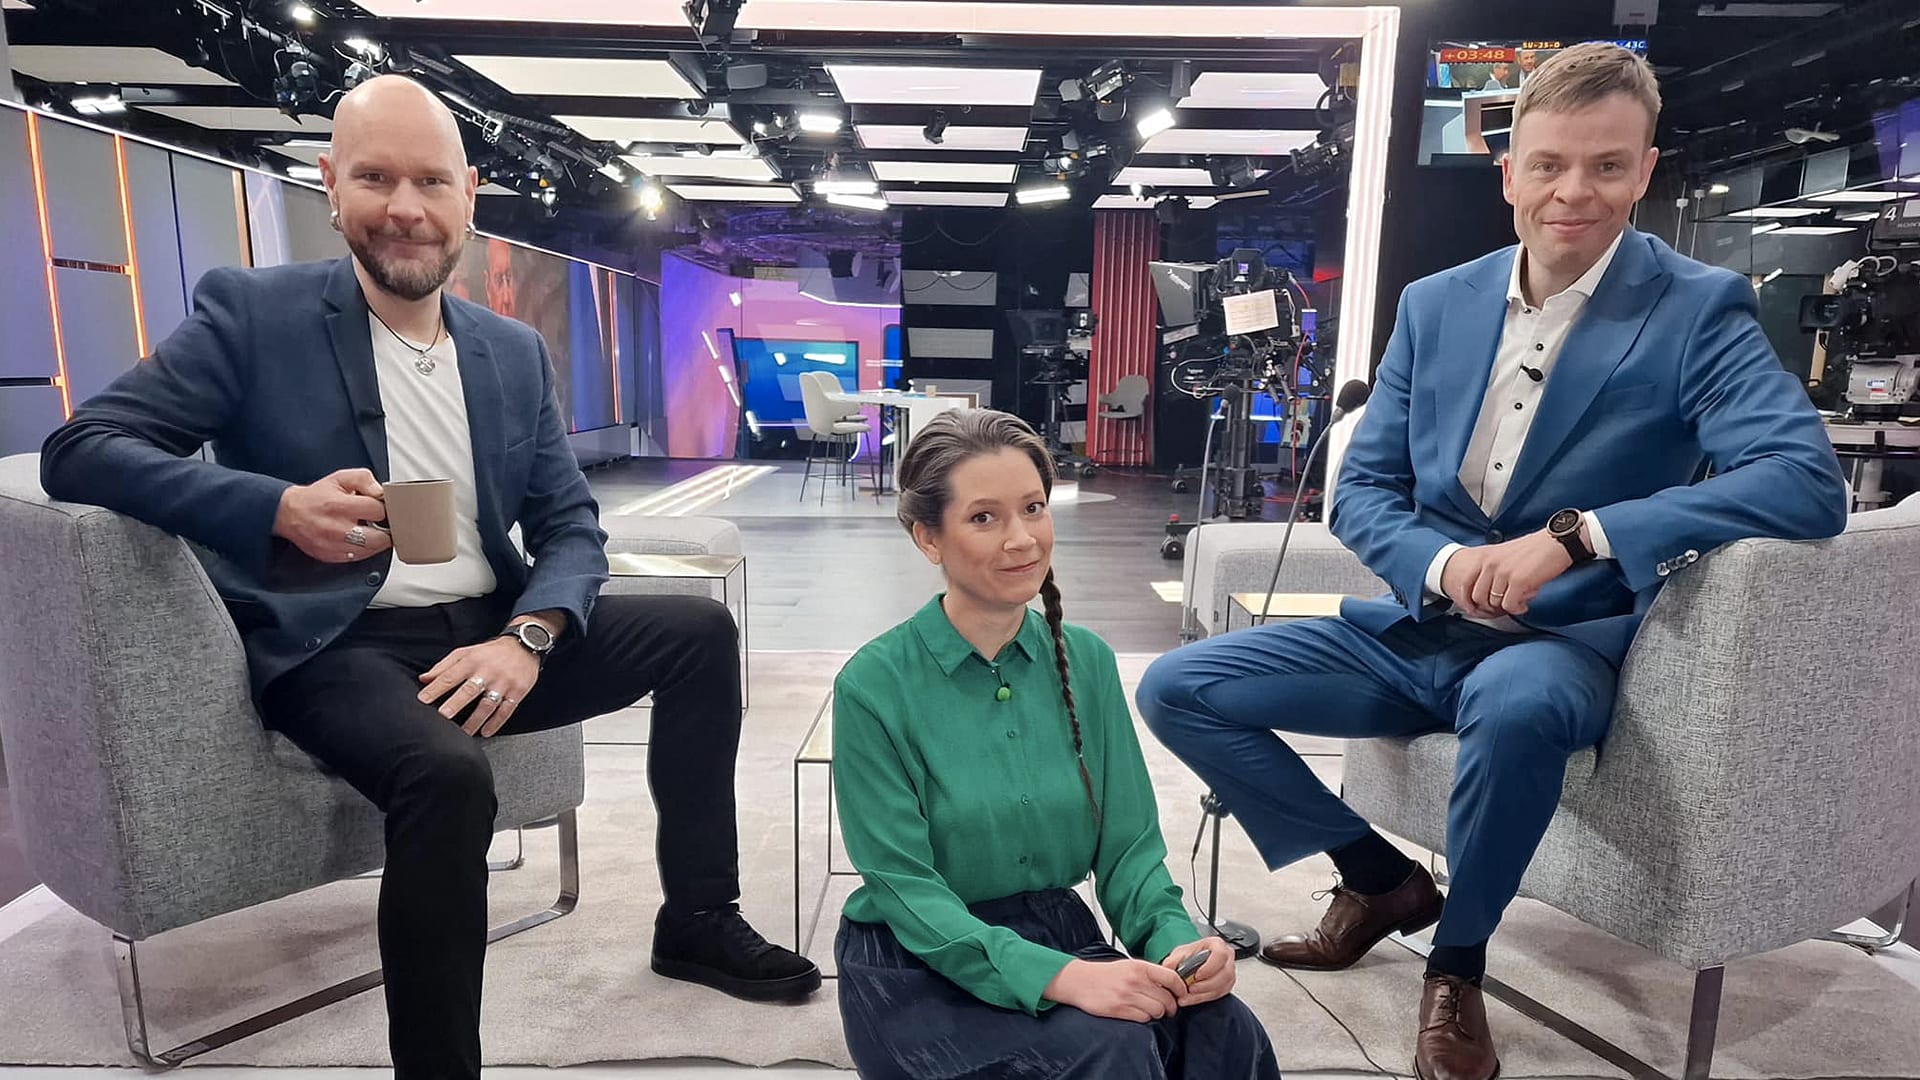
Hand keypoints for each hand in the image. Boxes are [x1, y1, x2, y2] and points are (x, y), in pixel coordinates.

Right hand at [274, 468, 390, 563]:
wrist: (289, 513)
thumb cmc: (317, 496)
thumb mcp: (340, 478)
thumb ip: (364, 479)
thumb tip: (380, 492)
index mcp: (339, 506)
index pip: (377, 511)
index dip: (382, 508)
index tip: (377, 507)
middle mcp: (337, 529)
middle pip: (380, 538)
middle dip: (384, 530)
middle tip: (379, 524)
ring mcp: (333, 546)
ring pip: (371, 551)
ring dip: (375, 542)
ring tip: (368, 531)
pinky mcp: (331, 556)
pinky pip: (358, 558)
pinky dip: (363, 550)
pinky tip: (358, 540)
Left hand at [418, 637, 539, 736]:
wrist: (524, 645)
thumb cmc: (490, 652)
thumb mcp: (466, 652)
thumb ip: (444, 666)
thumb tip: (424, 679)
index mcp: (472, 661)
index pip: (450, 676)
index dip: (436, 688)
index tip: (423, 700)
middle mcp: (488, 672)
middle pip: (470, 689)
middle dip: (456, 703)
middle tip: (444, 715)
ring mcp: (504, 683)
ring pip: (488, 704)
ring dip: (475, 720)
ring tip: (464, 733)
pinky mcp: (518, 691)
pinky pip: (506, 710)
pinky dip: (496, 722)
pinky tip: (486, 732)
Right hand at [1042, 958, 1185, 1022]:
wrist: (1079, 981)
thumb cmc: (1105, 974)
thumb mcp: (1129, 966)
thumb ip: (1149, 974)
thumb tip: (1172, 984)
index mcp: (1139, 967)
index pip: (1171, 978)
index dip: (1181, 988)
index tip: (1182, 994)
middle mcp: (1135, 980)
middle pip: (1167, 999)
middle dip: (1171, 1007)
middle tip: (1169, 1008)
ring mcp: (1127, 996)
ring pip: (1157, 1011)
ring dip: (1158, 1013)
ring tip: (1152, 1011)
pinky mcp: (1119, 1009)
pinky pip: (1144, 1018)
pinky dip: (1145, 1018)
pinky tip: (1139, 1013)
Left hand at [1163, 937, 1235, 1006]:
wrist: (1191, 963)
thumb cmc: (1189, 955)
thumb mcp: (1179, 953)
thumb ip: (1173, 960)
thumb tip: (1168, 966)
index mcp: (1217, 945)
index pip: (1220, 954)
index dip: (1209, 967)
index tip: (1197, 975)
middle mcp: (1227, 958)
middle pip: (1224, 974)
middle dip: (1206, 985)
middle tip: (1190, 989)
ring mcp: (1229, 972)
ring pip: (1222, 986)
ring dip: (1203, 994)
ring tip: (1187, 996)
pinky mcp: (1226, 985)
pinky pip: (1219, 994)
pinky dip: (1203, 998)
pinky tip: (1192, 999)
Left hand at [1442, 531, 1573, 617]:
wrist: (1556, 542)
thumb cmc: (1533, 550)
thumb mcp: (1503, 554)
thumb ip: (1491, 570)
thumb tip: (1486, 594)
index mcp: (1485, 556)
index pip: (1465, 582)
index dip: (1466, 600)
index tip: (1473, 609)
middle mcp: (1490, 563)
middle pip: (1479, 597)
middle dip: (1490, 607)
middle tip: (1504, 606)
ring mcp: (1503, 572)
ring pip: (1494, 603)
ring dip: (1507, 607)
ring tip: (1520, 601)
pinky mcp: (1518, 581)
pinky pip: (1509, 606)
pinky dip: (1517, 609)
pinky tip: (1524, 605)